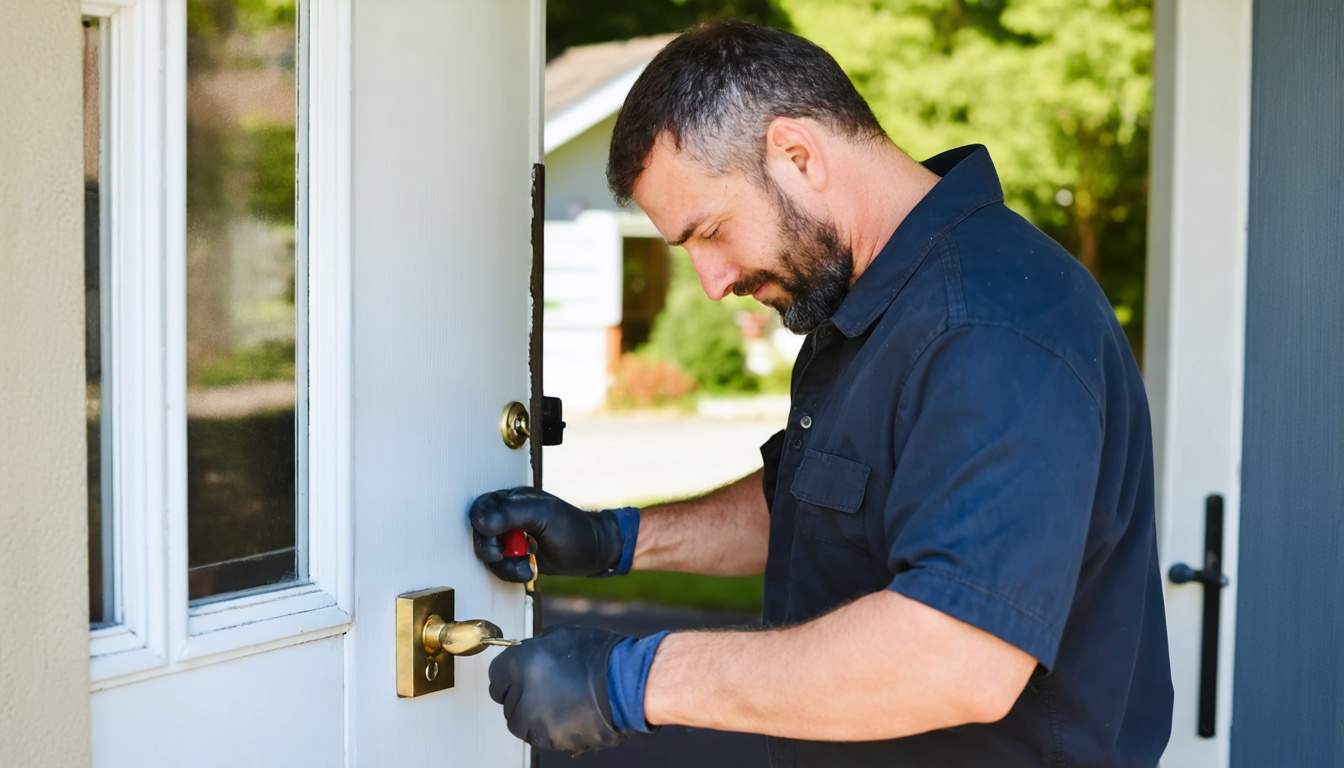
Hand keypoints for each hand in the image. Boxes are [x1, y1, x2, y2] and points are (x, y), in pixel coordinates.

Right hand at [469, 487, 625, 581]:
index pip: (480, 510)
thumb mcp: (544, 516)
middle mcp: (510, 516)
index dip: (482, 529)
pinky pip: (501, 565)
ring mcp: (514, 536)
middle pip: (480, 535)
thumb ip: (510, 514)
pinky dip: (512, 572)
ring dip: (505, 566)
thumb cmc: (577, 530)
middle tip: (508, 557)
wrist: (598, 553)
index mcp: (513, 499)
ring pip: (490, 554)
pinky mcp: (518, 554)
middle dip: (493, 552)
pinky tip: (529, 569)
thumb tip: (480, 520)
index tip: (497, 546)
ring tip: (526, 567)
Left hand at [488, 626, 625, 754]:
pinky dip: (551, 729)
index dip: (508, 677)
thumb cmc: (597, 654)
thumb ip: (533, 649)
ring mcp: (536, 720)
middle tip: (545, 689)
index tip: (517, 678)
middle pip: (507, 704)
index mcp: (519, 664)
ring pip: (521, 724)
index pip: (495, 678)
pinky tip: (569, 714)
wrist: (626, 681)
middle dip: (521, 697)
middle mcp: (522, 694)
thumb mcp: (559, 636)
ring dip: (533, 716)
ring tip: (559, 703)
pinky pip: (542, 737)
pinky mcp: (552, 739)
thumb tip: (523, 656)